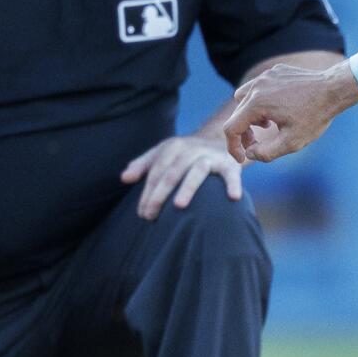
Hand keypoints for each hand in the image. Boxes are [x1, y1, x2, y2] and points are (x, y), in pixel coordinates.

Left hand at [122, 134, 243, 219]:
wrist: (222, 140)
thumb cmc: (187, 153)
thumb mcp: (163, 153)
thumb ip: (143, 165)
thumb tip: (124, 179)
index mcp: (173, 147)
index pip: (156, 172)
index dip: (147, 193)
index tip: (142, 213)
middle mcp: (191, 149)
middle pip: (171, 173)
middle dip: (159, 195)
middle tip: (150, 216)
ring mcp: (211, 156)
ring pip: (197, 171)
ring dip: (188, 188)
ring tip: (179, 206)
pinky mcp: (230, 164)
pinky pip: (231, 175)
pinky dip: (233, 185)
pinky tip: (233, 198)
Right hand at [223, 60, 357, 163]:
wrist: (335, 89)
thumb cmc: (316, 116)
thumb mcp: (292, 142)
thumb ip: (267, 153)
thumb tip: (249, 153)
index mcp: (256, 103)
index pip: (231, 128)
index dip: (233, 147)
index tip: (242, 159)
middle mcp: (256, 86)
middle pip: (236, 113)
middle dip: (243, 133)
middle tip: (256, 144)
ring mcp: (265, 76)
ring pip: (243, 98)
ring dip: (249, 114)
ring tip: (268, 124)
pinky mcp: (275, 71)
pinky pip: (259, 87)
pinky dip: (261, 101)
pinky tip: (279, 109)